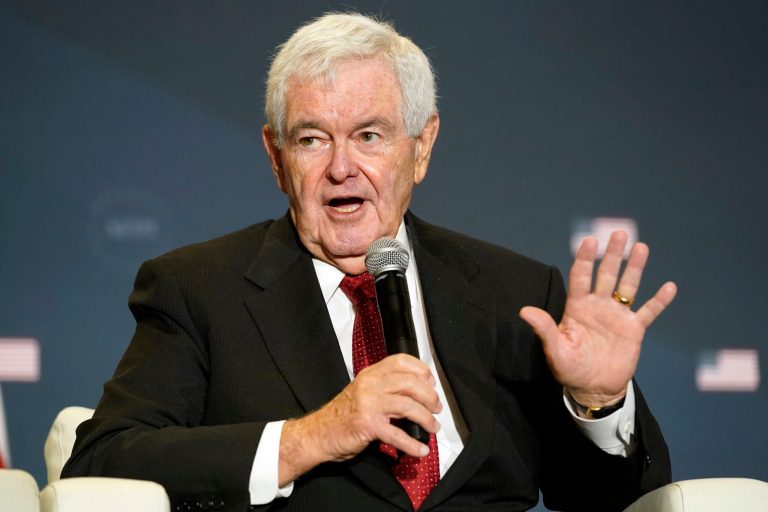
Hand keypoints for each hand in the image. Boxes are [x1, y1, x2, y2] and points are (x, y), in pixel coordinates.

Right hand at [278, 354, 441, 484]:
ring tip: (433, 427)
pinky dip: (412, 444)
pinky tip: (421, 450)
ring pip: (408, 405)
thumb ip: (385, 388)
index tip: (431, 383)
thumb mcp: (363, 392)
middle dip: (429, 396)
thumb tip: (417, 392)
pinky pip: (397, 435)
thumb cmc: (343, 415)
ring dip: (426, 418)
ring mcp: (368, 403)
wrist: (318, 433)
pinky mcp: (367, 425)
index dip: (421, 370)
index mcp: (370, 374)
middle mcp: (370, 384)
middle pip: (410, 383)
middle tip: (436, 408)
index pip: (401, 361)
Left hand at [519, 230, 676, 406]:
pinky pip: (648, 312)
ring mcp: (617, 316)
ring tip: (641, 247)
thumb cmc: (569, 369)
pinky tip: (669, 286)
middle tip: (618, 233)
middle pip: (605, 274)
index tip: (589, 241)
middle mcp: (598, 306)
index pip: (580, 277)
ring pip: (627, 287)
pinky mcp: (634, 330)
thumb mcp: (555, 350)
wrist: (593, 388)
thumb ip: (544, 329)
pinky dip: (659, 300)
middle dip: (612, 254)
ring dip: (634, 268)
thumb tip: (524, 311)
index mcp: (577, 307)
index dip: (584, 259)